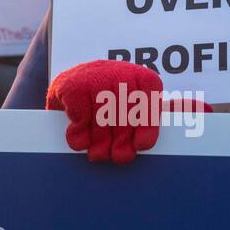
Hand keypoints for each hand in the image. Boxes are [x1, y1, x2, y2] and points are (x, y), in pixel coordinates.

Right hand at [46, 60, 163, 162]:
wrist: (70, 85)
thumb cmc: (108, 101)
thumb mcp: (133, 107)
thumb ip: (147, 120)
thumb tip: (159, 130)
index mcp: (141, 78)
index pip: (150, 100)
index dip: (147, 125)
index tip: (140, 145)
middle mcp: (120, 72)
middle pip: (125, 114)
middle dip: (122, 140)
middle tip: (119, 157)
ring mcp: (95, 77)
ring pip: (102, 118)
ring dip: (100, 141)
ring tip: (98, 154)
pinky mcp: (73, 86)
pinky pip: (81, 117)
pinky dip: (80, 135)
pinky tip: (81, 142)